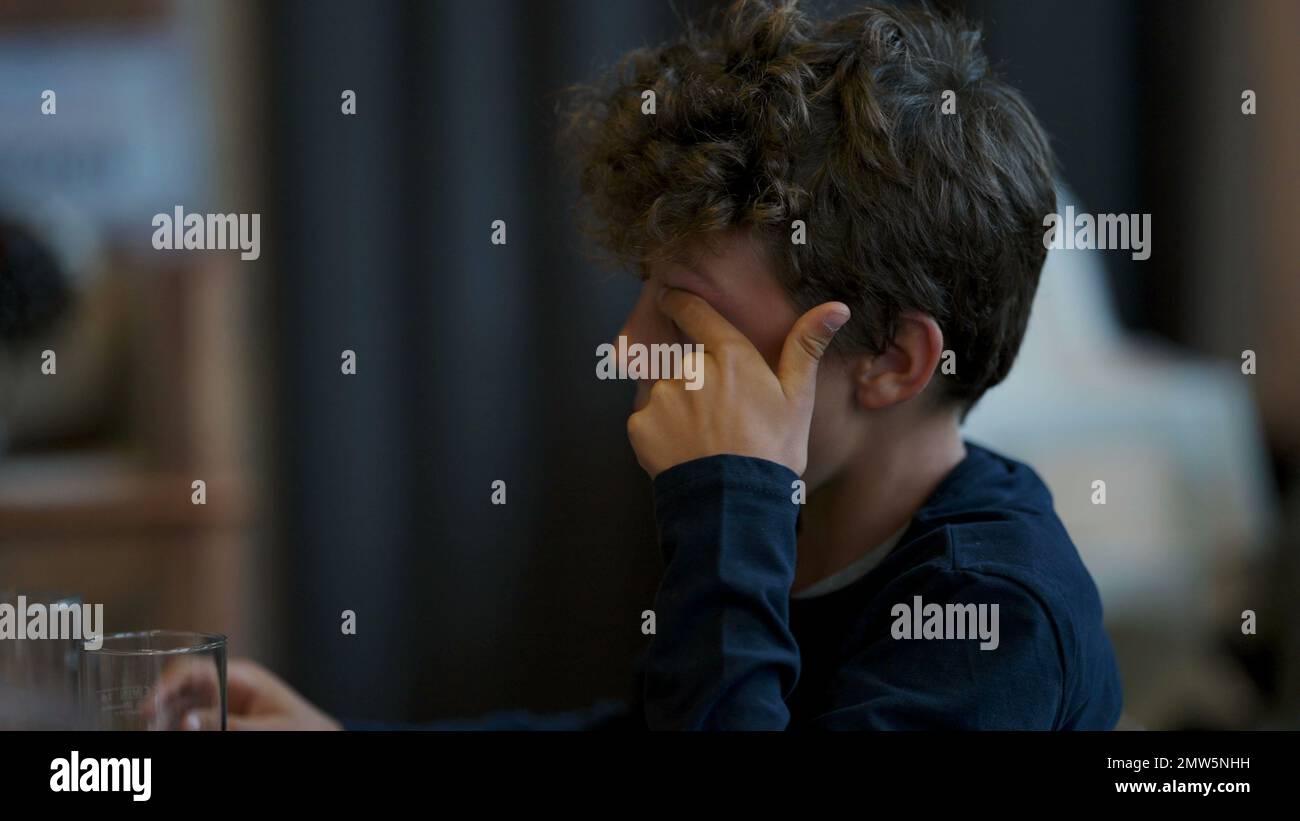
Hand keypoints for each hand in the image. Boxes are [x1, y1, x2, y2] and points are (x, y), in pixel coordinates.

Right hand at [159, 658, 341, 730]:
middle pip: (182, 686)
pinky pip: (191, 719)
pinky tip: (167, 732)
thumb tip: (186, 721)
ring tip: (151, 730)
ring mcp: (221, 702)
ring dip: (164, 717)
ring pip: (181, 704)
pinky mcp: (220, 719)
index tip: (148, 706)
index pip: (195, 669)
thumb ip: (228, 725)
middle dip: (159, 702)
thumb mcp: (267, 728)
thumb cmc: (301, 728)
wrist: (318, 737)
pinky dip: (178, 726)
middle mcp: (226, 685)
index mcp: (240, 676)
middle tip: (143, 723)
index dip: (167, 684)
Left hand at [626, 287, 848, 477]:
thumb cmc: (772, 452)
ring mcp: (662, 397)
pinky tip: (684, 452)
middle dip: (696, 385)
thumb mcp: (797, 399)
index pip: (694, 313)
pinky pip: (647, 420)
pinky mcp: (640, 425)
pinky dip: (660, 433)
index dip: (680, 302)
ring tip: (704, 442)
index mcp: (729, 356)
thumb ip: (806, 348)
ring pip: (666, 393)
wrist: (736, 505)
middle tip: (719, 421)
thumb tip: (836, 307)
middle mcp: (690, 369)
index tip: (669, 296)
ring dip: (678, 410)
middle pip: (685, 365)